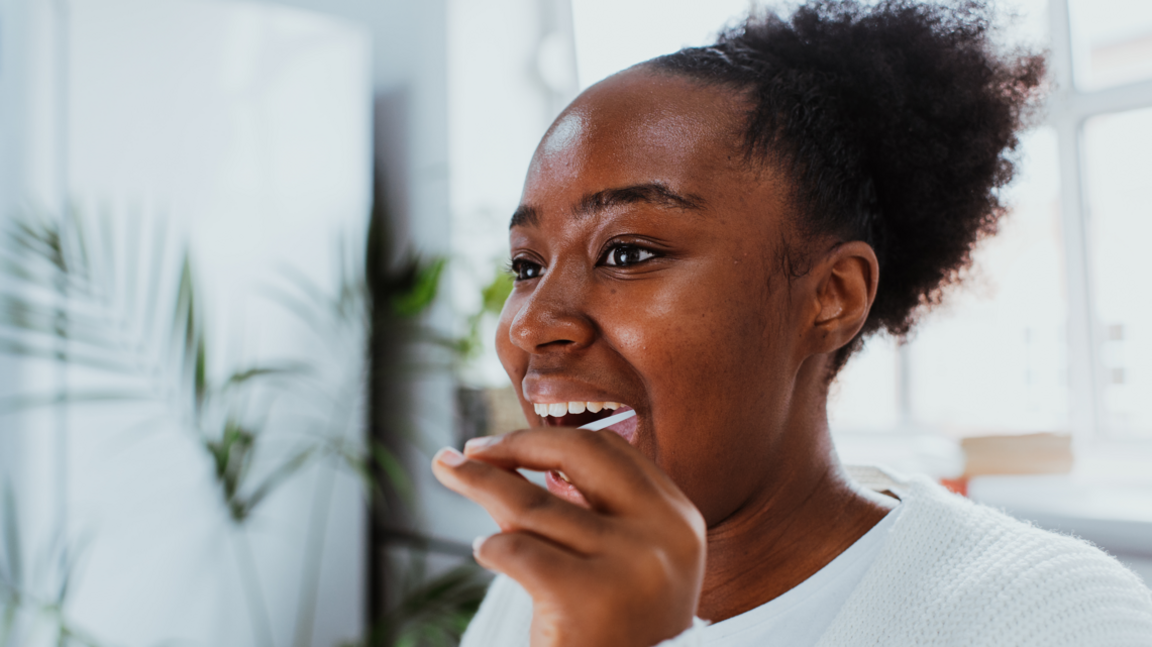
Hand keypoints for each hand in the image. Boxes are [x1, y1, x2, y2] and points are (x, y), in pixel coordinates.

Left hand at [431, 427, 705, 646]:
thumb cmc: (621, 634)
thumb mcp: (621, 564)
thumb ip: (583, 514)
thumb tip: (508, 463)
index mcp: (677, 519)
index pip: (611, 450)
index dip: (551, 439)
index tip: (508, 445)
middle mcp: (663, 534)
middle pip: (575, 456)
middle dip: (513, 444)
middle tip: (468, 449)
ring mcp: (629, 564)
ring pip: (532, 504)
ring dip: (478, 481)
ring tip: (449, 471)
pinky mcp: (587, 598)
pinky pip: (518, 550)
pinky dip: (490, 547)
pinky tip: (485, 551)